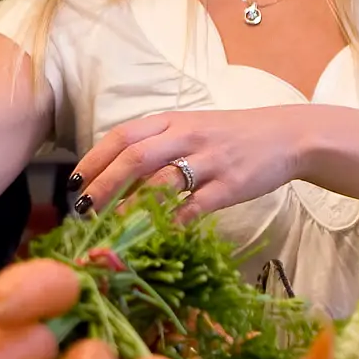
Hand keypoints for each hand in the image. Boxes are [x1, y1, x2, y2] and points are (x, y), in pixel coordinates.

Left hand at [72, 108, 311, 222]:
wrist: (287, 136)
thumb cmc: (231, 135)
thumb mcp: (190, 129)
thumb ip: (156, 146)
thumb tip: (114, 177)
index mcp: (171, 121)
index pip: (122, 136)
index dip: (93, 160)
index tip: (72, 183)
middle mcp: (186, 137)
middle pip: (135, 157)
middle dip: (103, 184)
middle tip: (82, 209)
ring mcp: (209, 161)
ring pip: (161, 181)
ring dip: (130, 206)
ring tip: (108, 226)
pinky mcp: (230, 185)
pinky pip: (195, 206)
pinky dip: (171, 222)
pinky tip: (153, 236)